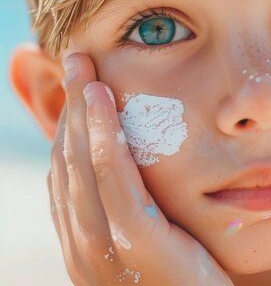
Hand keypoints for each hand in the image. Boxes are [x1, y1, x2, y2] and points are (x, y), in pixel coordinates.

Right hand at [48, 52, 232, 285]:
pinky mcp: (138, 245)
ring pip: (83, 164)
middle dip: (71, 108)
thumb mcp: (161, 248)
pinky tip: (106, 100)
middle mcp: (83, 250)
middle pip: (68, 163)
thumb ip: (143, 216)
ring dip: (83, 110)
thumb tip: (143, 178)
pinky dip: (105, 136)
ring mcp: (104, 251)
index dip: (71, 127)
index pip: (67, 175)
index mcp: (86, 248)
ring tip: (86, 66)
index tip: (82, 88)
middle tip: (77, 61)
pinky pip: (112, 180)